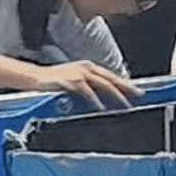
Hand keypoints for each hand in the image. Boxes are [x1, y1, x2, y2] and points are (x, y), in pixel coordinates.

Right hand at [30, 60, 144, 110]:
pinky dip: (96, 101)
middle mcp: (86, 68)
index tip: (138, 90)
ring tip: (126, 105)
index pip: (112, 76)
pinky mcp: (71, 82)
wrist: (34, 78)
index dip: (126, 83)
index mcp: (89, 67)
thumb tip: (104, 99)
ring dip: (116, 95)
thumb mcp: (75, 81)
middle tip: (140, 95)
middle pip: (112, 79)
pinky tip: (102, 108)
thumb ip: (90, 87)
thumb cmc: (54, 81)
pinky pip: (87, 93)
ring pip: (103, 84)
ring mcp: (79, 74)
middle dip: (127, 88)